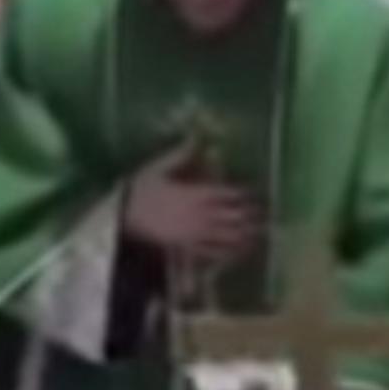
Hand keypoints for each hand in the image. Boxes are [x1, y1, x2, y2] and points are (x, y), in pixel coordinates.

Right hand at [123, 140, 259, 265]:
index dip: (242, 193)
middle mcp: (198, 215)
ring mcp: (193, 234)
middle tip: (266, 215)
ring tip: (259, 234)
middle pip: (230, 216)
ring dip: (243, 234)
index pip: (224, 193)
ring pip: (225, 235)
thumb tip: (196, 137)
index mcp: (194, 194)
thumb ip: (180, 154)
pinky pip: (211, 251)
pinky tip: (239, 252)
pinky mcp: (185, 247)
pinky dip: (227, 252)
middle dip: (249, 215)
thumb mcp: (157, 167)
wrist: (122, 216)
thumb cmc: (140, 190)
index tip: (256, 192)